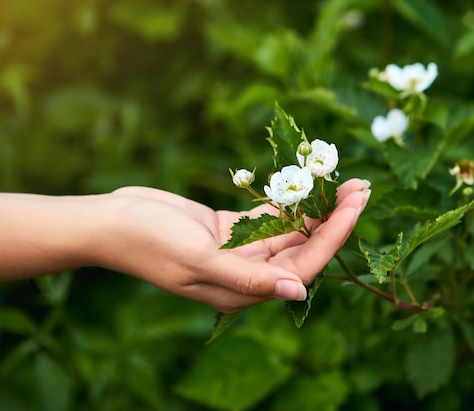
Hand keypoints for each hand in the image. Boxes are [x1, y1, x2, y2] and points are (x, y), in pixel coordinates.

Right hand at [106, 178, 369, 312]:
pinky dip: (289, 201)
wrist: (111, 221)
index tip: (355, 205)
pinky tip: (309, 184)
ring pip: (290, 231)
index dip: (333, 238)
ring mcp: (239, 251)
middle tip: (362, 186)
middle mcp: (247, 273)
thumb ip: (247, 277)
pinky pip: (268, 217)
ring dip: (318, 208)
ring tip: (346, 181)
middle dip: (335, 220)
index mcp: (242, 290)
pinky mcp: (229, 230)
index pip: (303, 267)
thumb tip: (297, 292)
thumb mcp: (197, 259)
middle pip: (304, 248)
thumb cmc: (148, 242)